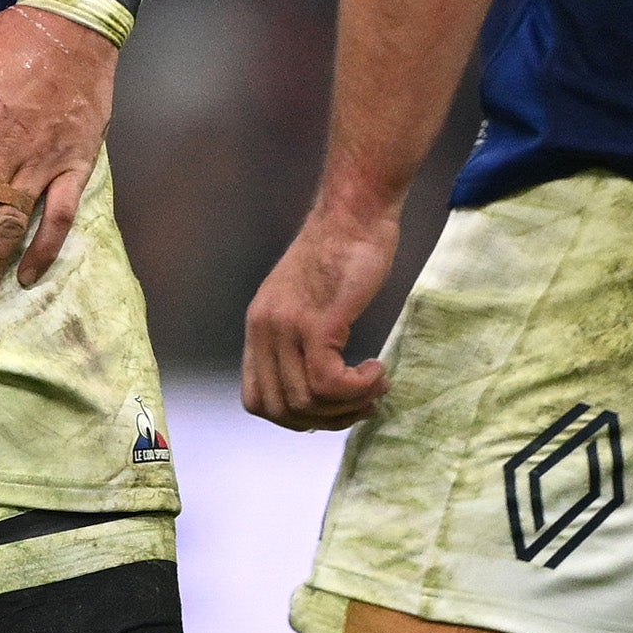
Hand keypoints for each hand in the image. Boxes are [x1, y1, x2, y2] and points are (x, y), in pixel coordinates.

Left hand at [242, 195, 404, 429]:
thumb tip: (321, 386)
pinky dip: (358, 389)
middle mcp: (265, 330)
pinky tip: (377, 371)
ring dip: (348, 405)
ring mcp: (288, 327)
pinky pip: (328, 383)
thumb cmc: (343, 250)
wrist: (355, 212)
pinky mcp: (317, 322)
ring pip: (306, 401)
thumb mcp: (307, 300)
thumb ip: (302, 338)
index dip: (294, 416)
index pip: (256, 399)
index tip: (330, 407)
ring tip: (375, 385)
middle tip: (361, 404)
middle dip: (325, 420)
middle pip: (279, 409)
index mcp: (259, 328)